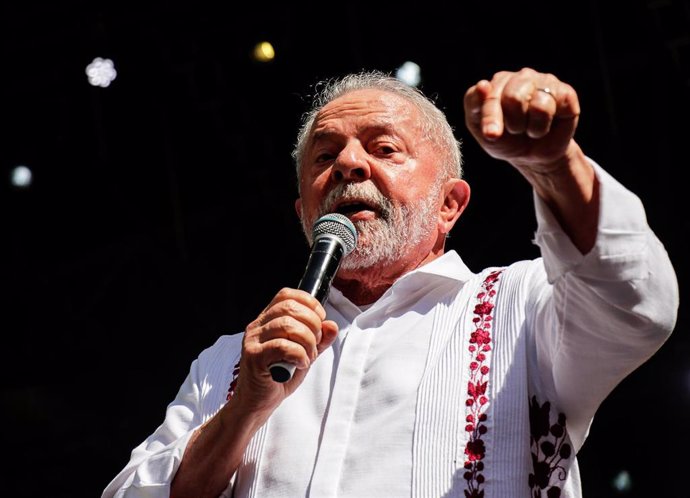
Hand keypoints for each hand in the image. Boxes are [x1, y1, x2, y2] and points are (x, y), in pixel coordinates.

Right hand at [234, 288, 338, 413]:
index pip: (286, 295)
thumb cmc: (278, 377)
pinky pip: (282, 346)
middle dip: (312, 324)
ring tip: (307, 357)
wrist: (256, 403)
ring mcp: (253, 340)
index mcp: (267, 320)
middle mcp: (257, 326)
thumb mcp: (304, 354)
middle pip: (290, 308)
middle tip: (315, 344)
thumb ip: (319, 340)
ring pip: (287, 326)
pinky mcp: (253, 357)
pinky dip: (299, 354)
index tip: (320, 320)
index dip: (308, 303)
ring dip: (307, 342)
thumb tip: (331, 325)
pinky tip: (299, 364)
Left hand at [464, 67, 580, 176]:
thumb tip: (483, 84)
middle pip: (513, 97)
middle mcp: (520, 77)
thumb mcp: (484, 130)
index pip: (488, 94)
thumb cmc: (506, 141)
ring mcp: (544, 82)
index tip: (492, 135)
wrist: (534, 157)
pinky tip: (546, 125)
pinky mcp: (565, 93)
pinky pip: (553, 107)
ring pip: (537, 104)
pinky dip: (544, 126)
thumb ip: (474, 105)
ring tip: (530, 129)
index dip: (490, 118)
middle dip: (514, 124)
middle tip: (516, 131)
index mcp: (496, 84)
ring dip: (531, 127)